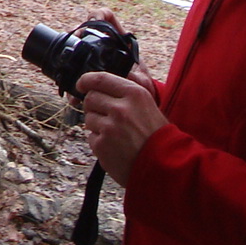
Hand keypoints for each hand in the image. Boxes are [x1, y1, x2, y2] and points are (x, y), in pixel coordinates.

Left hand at [74, 68, 168, 185]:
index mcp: (134, 94)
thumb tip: (97, 87)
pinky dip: (99, 142)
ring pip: (89, 118)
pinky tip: (115, 147)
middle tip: (106, 116)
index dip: (86, 80)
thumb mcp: (147, 105)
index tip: (81, 84)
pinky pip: (91, 137)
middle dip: (94, 106)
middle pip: (90, 98)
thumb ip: (124, 94)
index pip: (100, 78)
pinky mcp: (102, 145)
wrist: (164, 165)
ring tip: (116, 135)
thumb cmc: (156, 136)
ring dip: (97, 125)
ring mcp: (109, 127)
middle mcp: (121, 108)